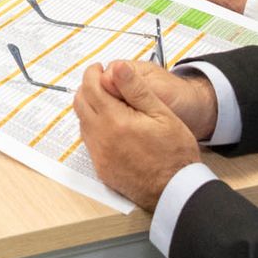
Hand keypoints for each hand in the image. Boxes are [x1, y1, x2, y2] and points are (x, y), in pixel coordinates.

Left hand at [74, 60, 202, 210]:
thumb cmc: (175, 153)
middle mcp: (100, 138)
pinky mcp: (101, 168)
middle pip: (80, 102)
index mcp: (114, 121)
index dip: (94, 73)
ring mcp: (99, 155)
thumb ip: (135, 88)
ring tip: (111, 103)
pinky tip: (113, 126)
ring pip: (82, 121)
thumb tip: (117, 67)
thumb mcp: (161, 113)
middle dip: (88, 87)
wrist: (177, 190)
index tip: (101, 68)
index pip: (90, 87)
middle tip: (105, 83)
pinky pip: (89, 140)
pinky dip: (94, 127)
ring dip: (90, 107)